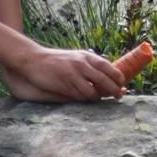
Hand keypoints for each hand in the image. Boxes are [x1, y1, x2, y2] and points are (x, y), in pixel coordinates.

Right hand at [7, 47, 126, 101]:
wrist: (33, 59)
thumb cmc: (57, 60)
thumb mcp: (76, 57)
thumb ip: (90, 65)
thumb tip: (107, 76)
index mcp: (87, 56)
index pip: (110, 68)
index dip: (119, 78)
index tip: (123, 84)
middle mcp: (82, 64)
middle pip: (105, 81)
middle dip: (114, 90)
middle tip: (119, 96)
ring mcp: (73, 75)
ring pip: (93, 92)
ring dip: (98, 97)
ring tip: (99, 98)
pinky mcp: (64, 85)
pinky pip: (80, 97)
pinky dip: (85, 100)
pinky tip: (85, 99)